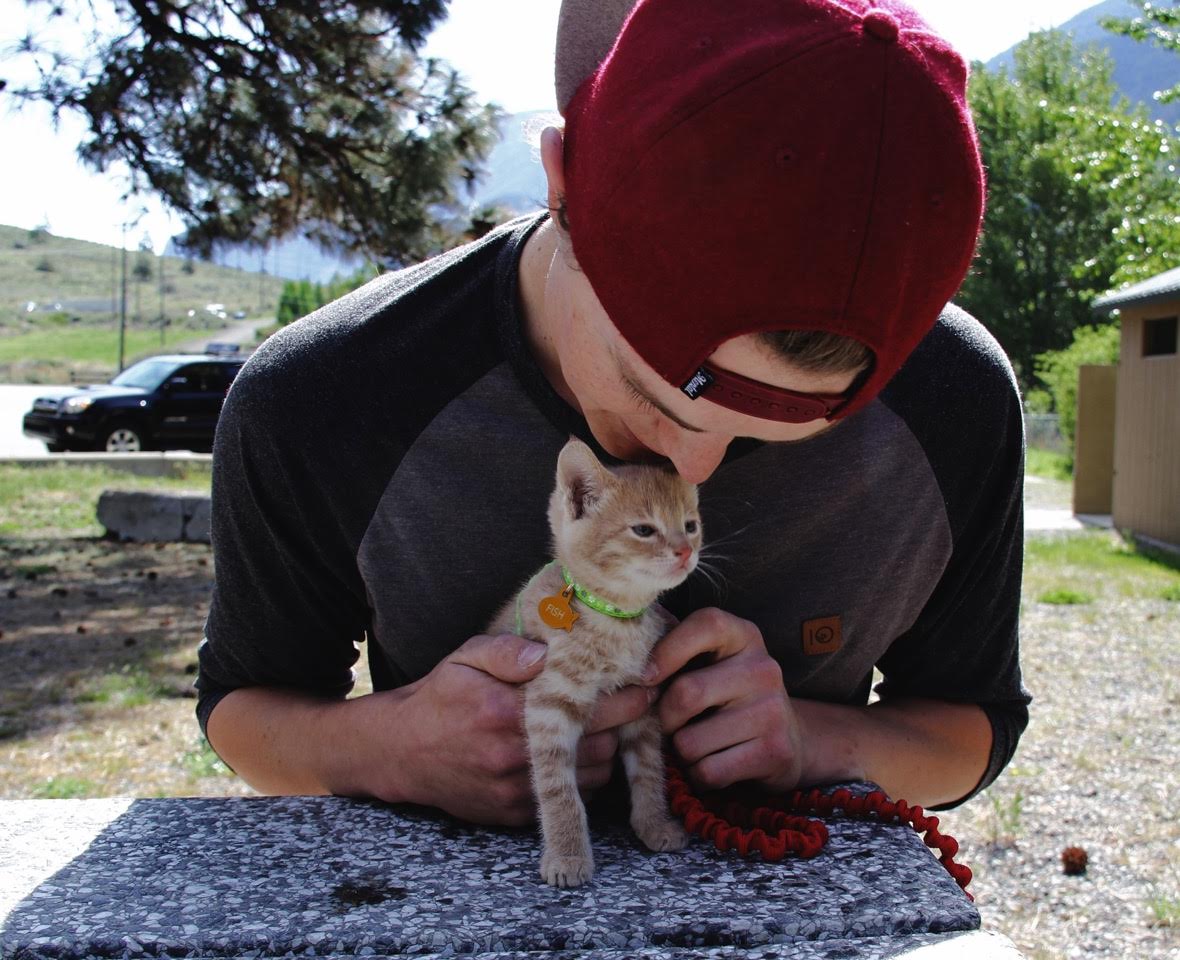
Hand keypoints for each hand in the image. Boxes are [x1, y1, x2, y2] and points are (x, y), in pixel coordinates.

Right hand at [384, 633, 653, 825]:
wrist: (400, 752)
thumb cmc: (440, 696)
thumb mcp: (467, 658)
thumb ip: (508, 651)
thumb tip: (548, 650)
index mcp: (509, 713)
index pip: (590, 707)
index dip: (628, 695)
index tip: (646, 679)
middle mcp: (515, 756)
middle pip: (602, 746)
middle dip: (626, 724)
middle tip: (638, 700)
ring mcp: (515, 790)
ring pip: (593, 777)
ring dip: (609, 752)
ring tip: (610, 725)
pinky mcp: (513, 814)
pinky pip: (569, 797)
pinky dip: (584, 777)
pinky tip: (580, 752)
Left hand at [644, 607, 805, 792]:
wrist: (788, 738)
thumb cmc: (727, 696)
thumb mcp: (710, 663)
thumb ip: (675, 653)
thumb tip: (626, 662)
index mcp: (744, 636)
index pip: (706, 624)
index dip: (667, 650)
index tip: (647, 677)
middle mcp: (764, 668)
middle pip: (686, 693)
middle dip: (664, 718)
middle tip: (669, 724)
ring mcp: (773, 710)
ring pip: (691, 741)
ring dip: (682, 752)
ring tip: (697, 744)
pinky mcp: (775, 751)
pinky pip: (709, 771)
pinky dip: (699, 775)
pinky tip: (713, 764)